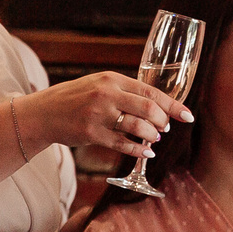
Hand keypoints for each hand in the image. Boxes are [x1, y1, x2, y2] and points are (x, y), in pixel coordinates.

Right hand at [21, 73, 194, 159]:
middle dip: (163, 122)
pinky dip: (139, 150)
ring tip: (154, 139)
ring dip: (152, 136)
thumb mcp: (99, 85)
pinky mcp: (91, 133)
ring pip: (138, 127)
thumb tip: (157, 105)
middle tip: (164, 129)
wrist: (44, 112)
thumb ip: (125, 91)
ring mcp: (99, 114)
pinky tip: (146, 152)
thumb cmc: (76, 99)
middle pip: (149, 108)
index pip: (151, 91)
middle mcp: (107, 94)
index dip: (173, 105)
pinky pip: (123, 144)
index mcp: (112, 79)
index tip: (188, 116)